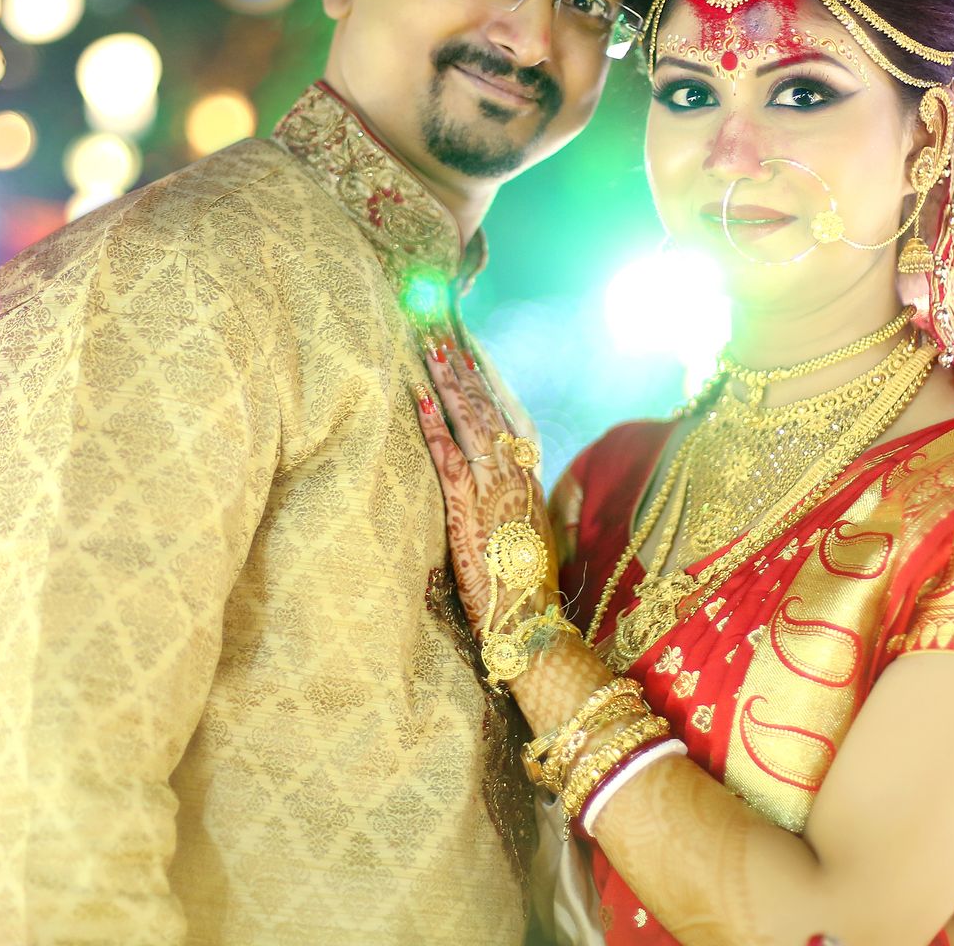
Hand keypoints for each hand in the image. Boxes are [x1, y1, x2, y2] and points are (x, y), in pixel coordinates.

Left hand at [414, 345, 561, 639]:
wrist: (532, 623)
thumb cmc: (527, 589)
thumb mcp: (530, 537)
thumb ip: (519, 505)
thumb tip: (512, 488)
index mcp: (530, 480)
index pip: (508, 417)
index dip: (488, 382)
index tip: (472, 351)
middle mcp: (516, 475)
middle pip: (489, 408)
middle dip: (465, 367)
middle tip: (444, 330)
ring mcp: (495, 488)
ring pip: (471, 421)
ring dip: (450, 381)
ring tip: (431, 346)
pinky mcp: (471, 508)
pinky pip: (450, 456)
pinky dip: (435, 425)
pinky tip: (421, 398)